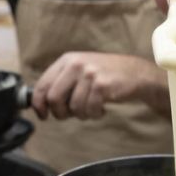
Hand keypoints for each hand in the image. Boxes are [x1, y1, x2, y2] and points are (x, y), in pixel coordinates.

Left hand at [31, 52, 163, 120]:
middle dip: (60, 113)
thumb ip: (61, 83)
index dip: (39, 105)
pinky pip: (90, 109)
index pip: (42, 85)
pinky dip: (95, 114)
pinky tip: (102, 108)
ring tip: (92, 108)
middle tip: (70, 115)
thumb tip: (42, 104)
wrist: (136, 73)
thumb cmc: (106, 75)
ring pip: (74, 107)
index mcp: (66, 60)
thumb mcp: (80, 71)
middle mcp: (76, 64)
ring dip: (82, 114)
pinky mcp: (102, 85)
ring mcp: (89, 74)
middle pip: (54, 98)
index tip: (43, 115)